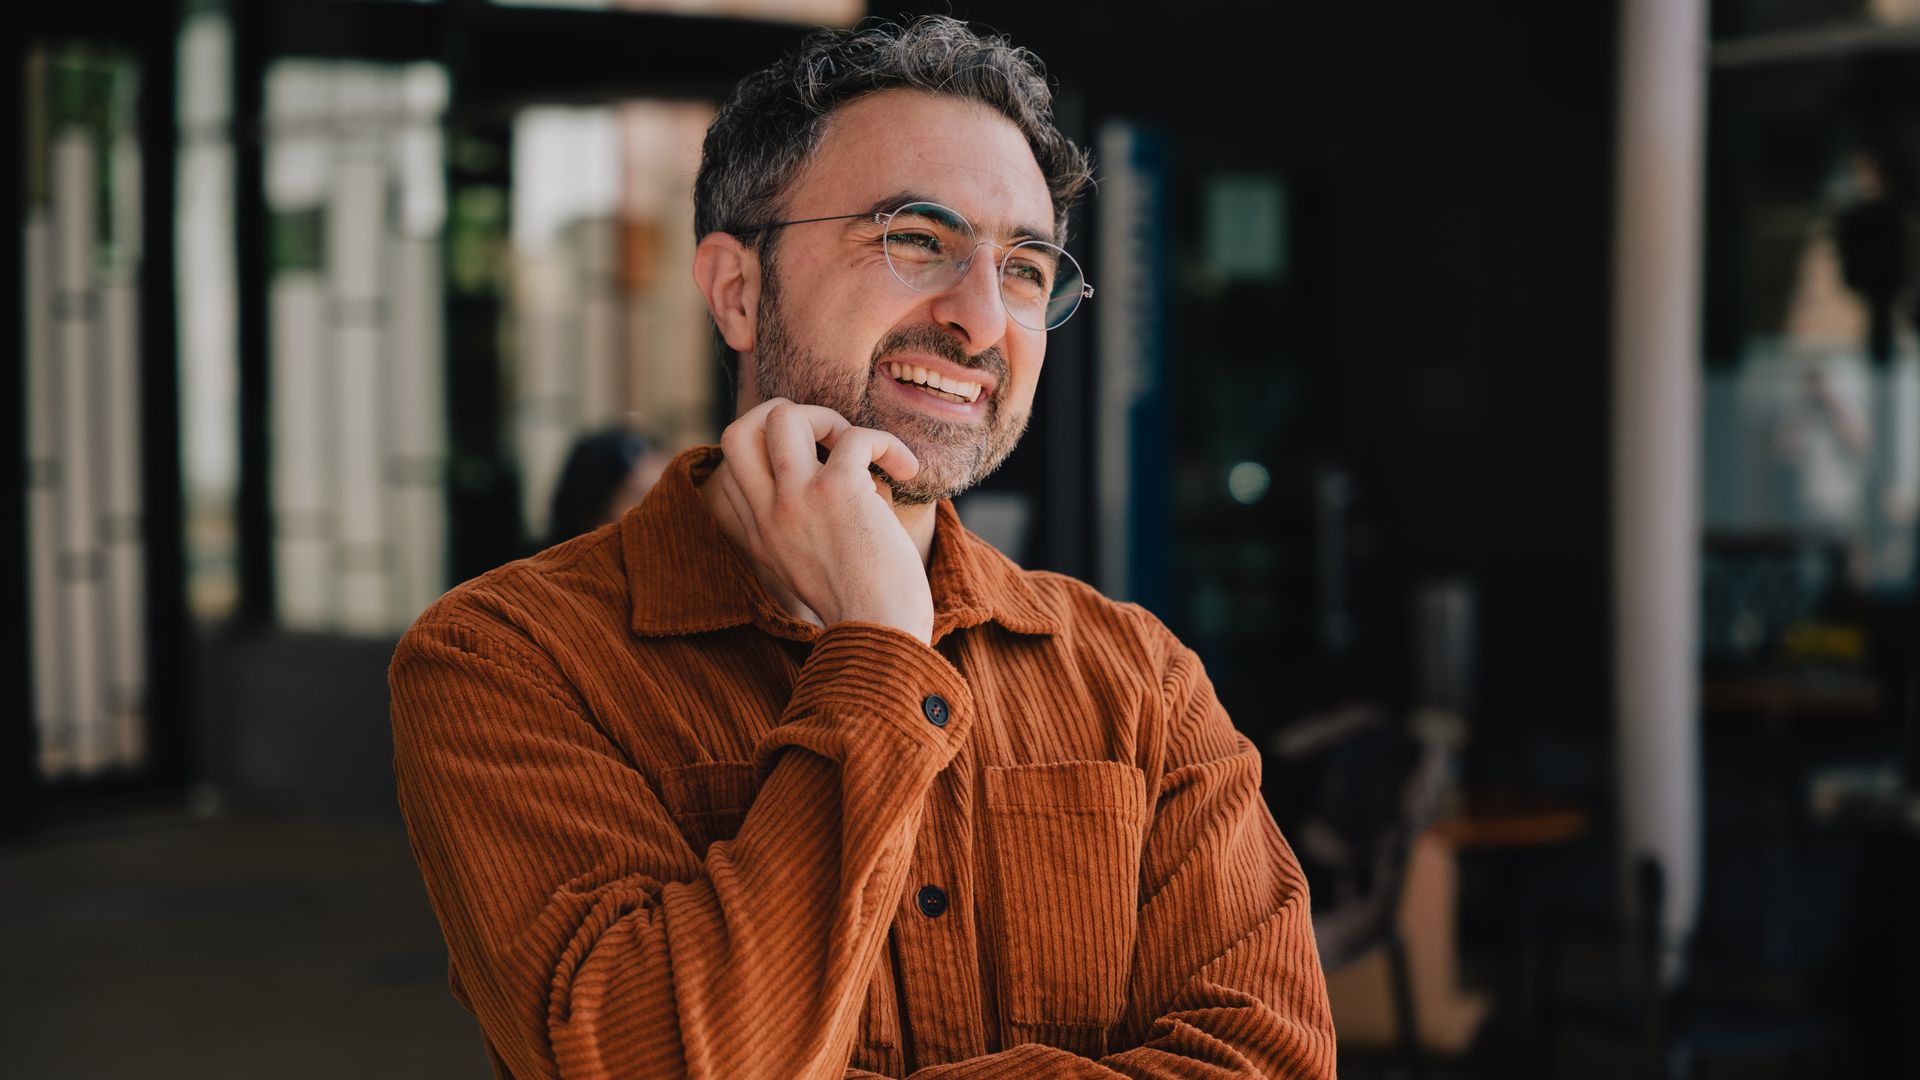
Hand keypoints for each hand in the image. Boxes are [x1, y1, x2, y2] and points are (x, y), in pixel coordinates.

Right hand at [709, 398, 934, 643]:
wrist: (882, 636)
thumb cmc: (869, 608)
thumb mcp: (819, 569)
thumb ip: (818, 527)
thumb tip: (863, 480)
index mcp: (761, 534)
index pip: (734, 468)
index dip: (772, 452)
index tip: (817, 467)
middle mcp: (769, 513)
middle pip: (737, 430)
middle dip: (782, 413)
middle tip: (826, 437)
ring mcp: (797, 499)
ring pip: (784, 415)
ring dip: (830, 419)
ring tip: (865, 452)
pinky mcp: (837, 490)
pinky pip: (856, 435)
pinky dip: (887, 443)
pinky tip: (907, 470)